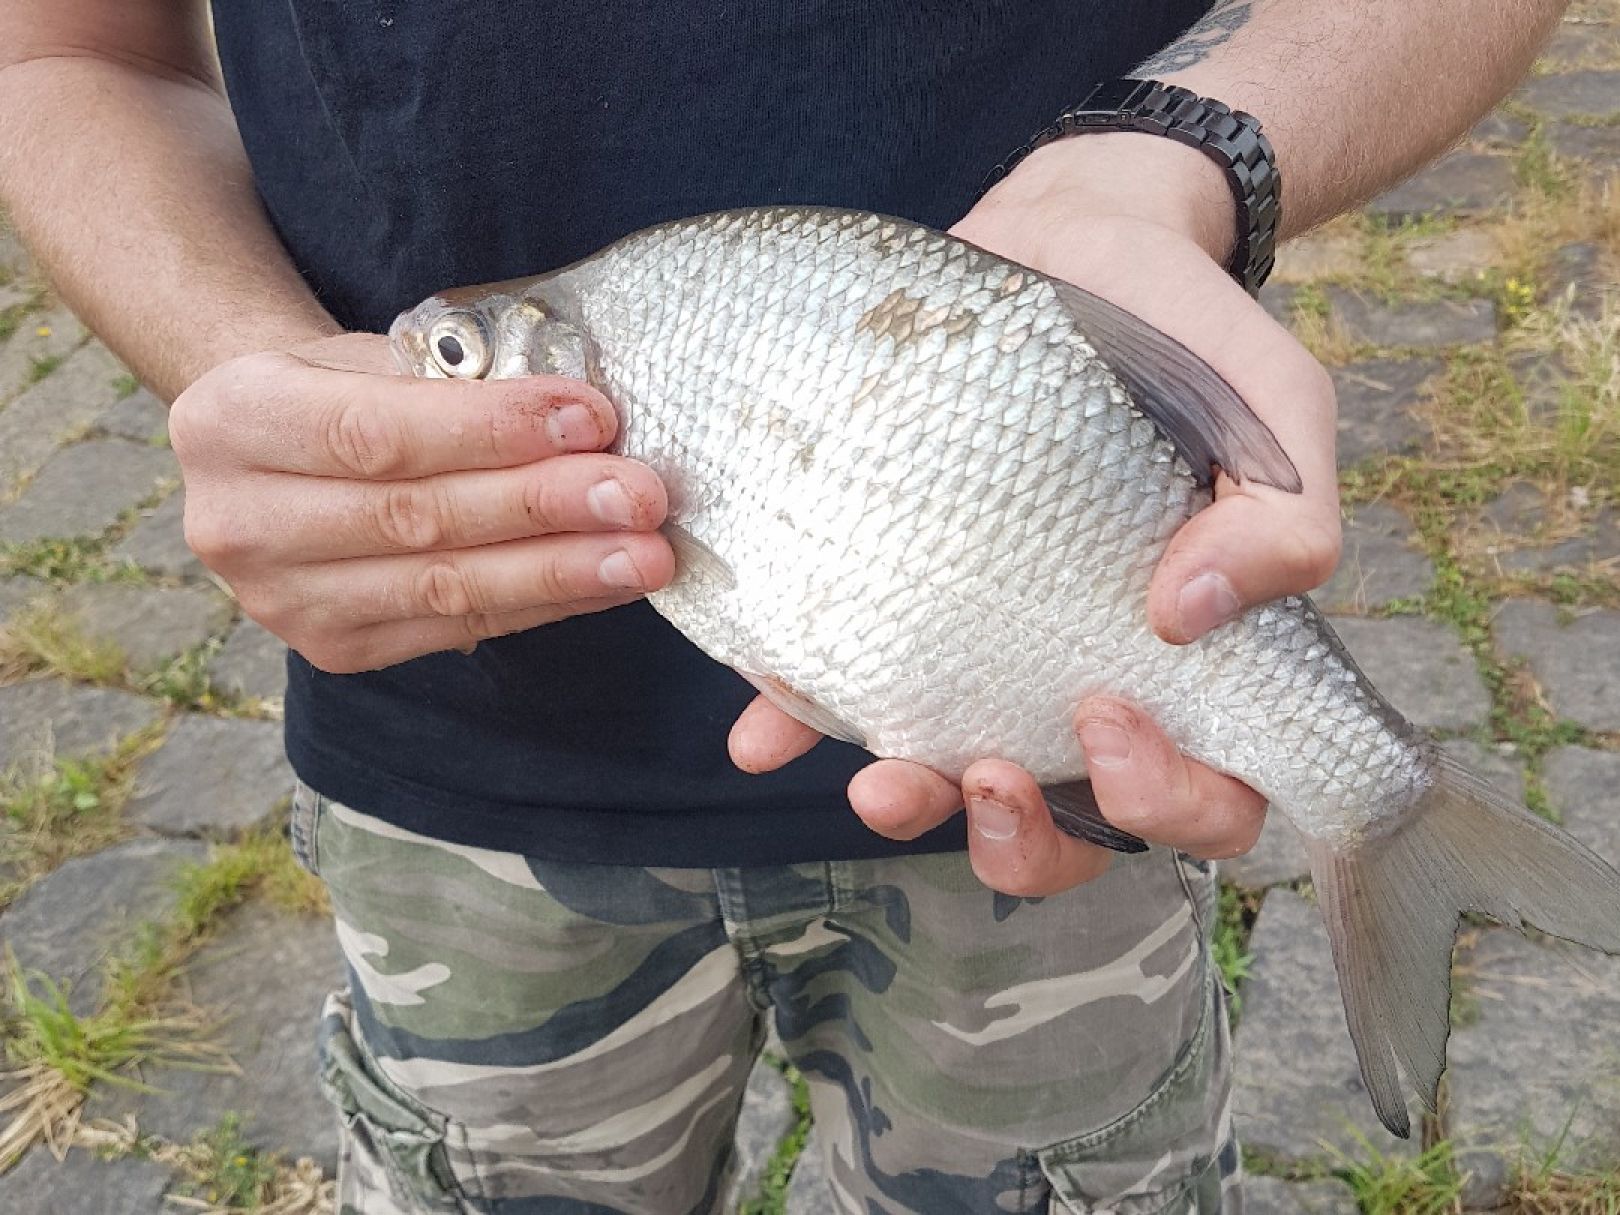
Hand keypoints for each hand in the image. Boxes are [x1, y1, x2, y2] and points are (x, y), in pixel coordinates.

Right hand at [169, 332, 673, 672]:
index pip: (378, 434)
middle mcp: (238, 523)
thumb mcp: (370, 357)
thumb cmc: (342, 390)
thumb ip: (454, 386)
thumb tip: (587, 425)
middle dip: (543, 507)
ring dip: (559, 571)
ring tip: (644, 554)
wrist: (272, 456)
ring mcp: (282, 601)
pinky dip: (542, 603)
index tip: (592, 419)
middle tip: (639, 495)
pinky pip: (458, 626)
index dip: (493, 431)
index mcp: (232, 423)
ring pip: (444, 587)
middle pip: (417, 518)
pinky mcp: (334, 649)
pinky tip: (605, 581)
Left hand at [730, 135, 1340, 894]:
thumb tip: (1186, 619)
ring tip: (876, 781)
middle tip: (984, 775)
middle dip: (1020, 838)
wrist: (1080, 241)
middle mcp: (1077, 674)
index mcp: (1186, 664)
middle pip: (1066, 825)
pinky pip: (837, 679)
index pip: (1202, 799)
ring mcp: (979, 643)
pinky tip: (761, 731)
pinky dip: (795, 720)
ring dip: (913, 806)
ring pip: (949, 777)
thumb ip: (1283, 520)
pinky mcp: (894, 589)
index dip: (1165, 802)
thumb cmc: (1192, 342)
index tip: (1109, 716)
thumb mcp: (1275, 412)